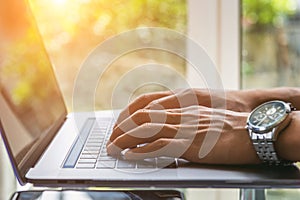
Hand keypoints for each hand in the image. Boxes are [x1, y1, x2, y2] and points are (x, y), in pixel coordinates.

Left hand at [107, 105, 259, 164]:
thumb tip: (173, 131)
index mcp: (185, 108)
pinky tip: (131, 155)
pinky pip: (161, 146)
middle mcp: (182, 115)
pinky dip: (143, 151)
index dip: (129, 116)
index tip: (119, 125)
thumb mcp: (205, 119)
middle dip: (122, 129)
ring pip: (147, 130)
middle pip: (143, 118)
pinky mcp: (192, 144)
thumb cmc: (233, 127)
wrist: (255, 130)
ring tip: (112, 148)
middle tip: (110, 139)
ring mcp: (185, 128)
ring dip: (126, 140)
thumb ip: (188, 122)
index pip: (148, 107)